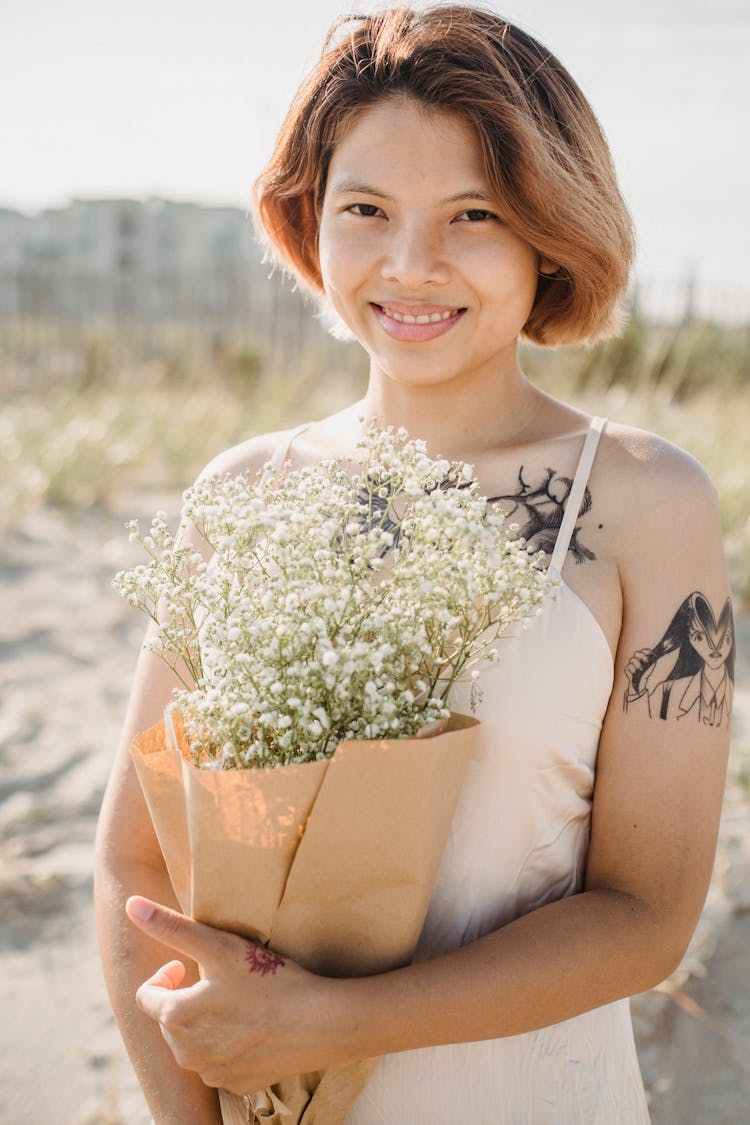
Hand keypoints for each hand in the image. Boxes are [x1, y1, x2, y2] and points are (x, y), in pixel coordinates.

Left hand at [126, 896, 344, 1094]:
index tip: (185, 964)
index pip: (146, 996)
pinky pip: (219, 1062)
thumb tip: (132, 905)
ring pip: (193, 1043)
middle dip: (185, 998)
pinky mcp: (237, 1085)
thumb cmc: (268, 980)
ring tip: (235, 1000)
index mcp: (176, 1018)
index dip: (164, 975)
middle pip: (169, 1020)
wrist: (319, 1023)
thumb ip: (171, 927)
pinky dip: (227, 1044)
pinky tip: (252, 1025)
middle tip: (216, 978)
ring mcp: (213, 1073)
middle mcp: (186, 1054)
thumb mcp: (219, 946)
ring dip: (204, 1022)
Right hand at [624, 647, 653, 698]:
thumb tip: (660, 653)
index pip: (644, 651)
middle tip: (647, 662)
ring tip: (641, 670)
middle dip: (642, 656)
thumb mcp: (652, 667)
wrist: (641, 685)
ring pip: (632, 659)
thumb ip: (654, 659)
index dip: (647, 651)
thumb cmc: (646, 675)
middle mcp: (637, 660)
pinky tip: (636, 674)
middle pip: (636, 653)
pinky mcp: (627, 670)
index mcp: (643, 658)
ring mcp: (632, 665)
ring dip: (638, 664)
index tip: (651, 653)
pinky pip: (628, 667)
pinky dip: (633, 670)